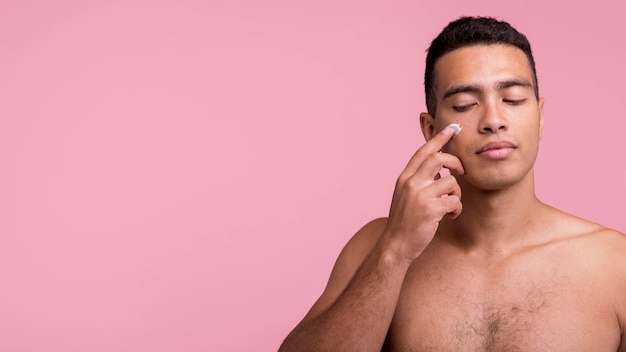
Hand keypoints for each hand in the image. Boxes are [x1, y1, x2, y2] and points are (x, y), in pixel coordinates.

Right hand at [383, 126, 464, 262]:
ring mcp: (419, 195)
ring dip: (457, 193)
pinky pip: (454, 201)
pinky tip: (450, 216)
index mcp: (404, 178)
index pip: (423, 152)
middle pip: (438, 158)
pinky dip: (456, 208)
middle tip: (461, 171)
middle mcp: (410, 183)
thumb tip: (437, 169)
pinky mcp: (430, 209)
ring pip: (450, 181)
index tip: (451, 129)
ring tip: (451, 204)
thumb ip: (417, 181)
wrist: (395, 245)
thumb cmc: (404, 222)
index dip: (438, 138)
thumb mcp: (405, 196)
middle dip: (455, 162)